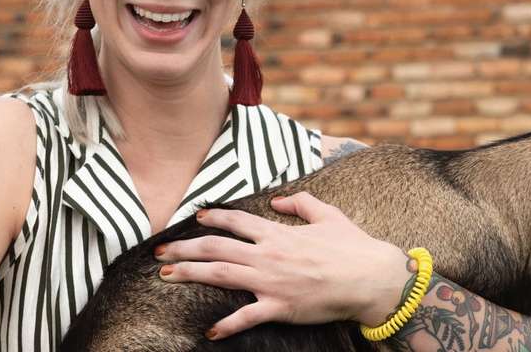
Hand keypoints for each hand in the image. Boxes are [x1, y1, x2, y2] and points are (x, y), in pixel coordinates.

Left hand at [153, 192, 411, 339]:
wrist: (370, 278)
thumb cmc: (352, 246)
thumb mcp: (328, 214)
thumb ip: (301, 202)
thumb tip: (279, 198)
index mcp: (278, 233)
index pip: (235, 221)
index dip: (212, 217)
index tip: (195, 217)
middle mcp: (268, 255)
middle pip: (216, 248)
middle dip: (184, 248)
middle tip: (160, 251)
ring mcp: (271, 281)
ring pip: (220, 274)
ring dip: (191, 273)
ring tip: (167, 274)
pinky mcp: (279, 306)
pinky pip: (247, 316)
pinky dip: (227, 325)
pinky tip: (209, 332)